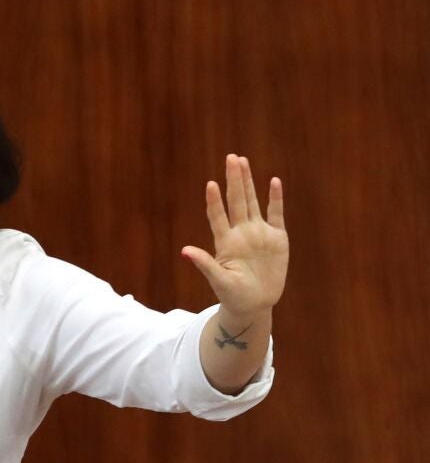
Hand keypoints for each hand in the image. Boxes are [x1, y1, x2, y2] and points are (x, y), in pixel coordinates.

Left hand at [182, 154, 288, 317]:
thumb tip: (185, 251)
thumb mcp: (219, 280)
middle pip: (236, 201)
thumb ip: (205, 264)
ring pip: (253, 202)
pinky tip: (273, 181)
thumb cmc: (233, 295)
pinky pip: (276, 214)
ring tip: (242, 161)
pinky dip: (275, 199)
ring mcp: (258, 233)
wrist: (255, 304)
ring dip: (248, 182)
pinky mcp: (276, 238)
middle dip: (234, 180)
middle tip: (231, 157)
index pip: (217, 215)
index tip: (210, 184)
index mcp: (225, 242)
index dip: (214, 200)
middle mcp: (240, 233)